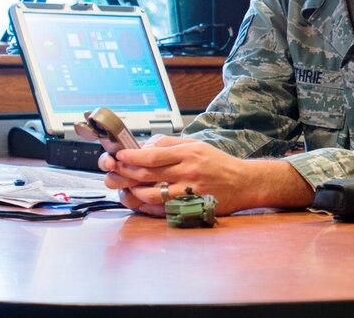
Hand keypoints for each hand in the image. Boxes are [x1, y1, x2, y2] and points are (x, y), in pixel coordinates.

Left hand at [101, 136, 313, 215]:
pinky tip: (136, 200)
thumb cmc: (219, 164)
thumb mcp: (197, 145)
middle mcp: (188, 171)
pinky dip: (145, 205)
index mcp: (189, 153)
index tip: (117, 156)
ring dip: (130, 190)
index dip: (130, 156)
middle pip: (147, 173)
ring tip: (120, 186)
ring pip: (150, 193)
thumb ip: (170, 144)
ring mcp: (189, 192)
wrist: (244, 183)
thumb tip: (143, 146)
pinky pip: (160, 209)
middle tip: (109, 172)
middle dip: (123, 172)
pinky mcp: (190, 207)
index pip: (152, 154)